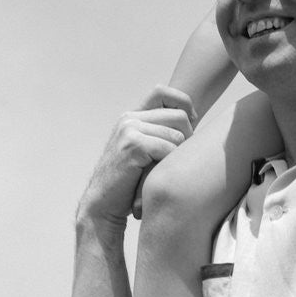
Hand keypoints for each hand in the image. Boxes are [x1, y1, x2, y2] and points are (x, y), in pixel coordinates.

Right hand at [77, 85, 195, 228]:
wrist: (102, 205)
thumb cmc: (129, 182)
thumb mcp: (143, 150)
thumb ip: (159, 132)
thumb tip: (194, 118)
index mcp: (131, 116)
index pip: (162, 92)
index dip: (182, 103)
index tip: (191, 122)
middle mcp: (129, 119)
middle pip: (179, 116)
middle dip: (188, 137)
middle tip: (179, 158)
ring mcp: (129, 130)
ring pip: (177, 135)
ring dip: (177, 156)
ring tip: (163, 170)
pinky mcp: (132, 146)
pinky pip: (168, 149)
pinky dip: (169, 164)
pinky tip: (157, 176)